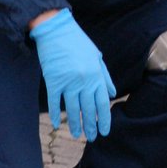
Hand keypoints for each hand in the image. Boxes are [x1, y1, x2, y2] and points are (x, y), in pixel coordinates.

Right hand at [31, 11, 115, 141]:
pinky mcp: (53, 81)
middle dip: (91, 126)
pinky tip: (58, 124)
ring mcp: (68, 82)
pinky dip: (56, 114)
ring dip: (75, 124)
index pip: (102, 103)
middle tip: (91, 138)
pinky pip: (55, 102)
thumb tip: (112, 94)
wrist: (57, 30)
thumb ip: (105, 77)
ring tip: (77, 135)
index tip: (104, 131)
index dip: (104, 119)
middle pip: (88, 109)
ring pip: (72, 109)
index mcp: (96, 75)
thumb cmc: (78, 42)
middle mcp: (84, 81)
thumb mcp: (97, 57)